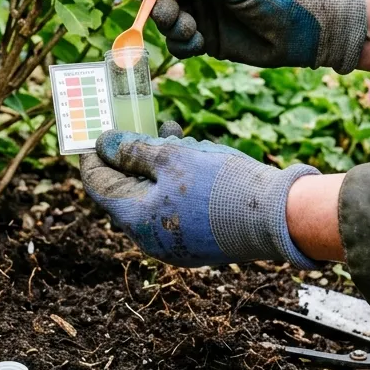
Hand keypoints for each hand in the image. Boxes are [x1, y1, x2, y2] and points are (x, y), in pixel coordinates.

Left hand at [80, 121, 318, 267]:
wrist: (276, 217)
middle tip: (137, 125)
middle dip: (132, 155)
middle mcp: (150, 238)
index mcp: (136, 220)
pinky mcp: (199, 240)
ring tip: (171, 131)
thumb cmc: (219, 185)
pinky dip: (178, 180)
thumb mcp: (171, 157)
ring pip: (154, 195)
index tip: (93, 133)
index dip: (93, 156)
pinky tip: (192, 155)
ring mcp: (175, 243)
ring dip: (159, 163)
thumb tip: (103, 144)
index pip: (98, 185)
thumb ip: (133, 150)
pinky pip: (176, 206)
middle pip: (127, 190)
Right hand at [126, 0, 367, 72]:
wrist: (313, 29)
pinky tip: (200, 44)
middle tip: (171, 16)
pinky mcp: (208, 36)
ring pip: (164, 17)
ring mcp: (202, 8)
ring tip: (192, 32)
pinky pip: (179, 41)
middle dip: (157, 4)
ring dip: (170, 26)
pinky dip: (182, 44)